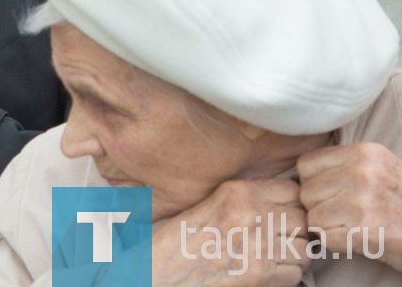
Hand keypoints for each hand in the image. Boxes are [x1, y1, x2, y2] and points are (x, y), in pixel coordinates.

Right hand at [152, 179, 309, 285]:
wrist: (161, 271)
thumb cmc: (179, 240)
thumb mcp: (210, 204)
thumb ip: (244, 201)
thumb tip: (282, 205)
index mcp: (237, 191)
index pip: (292, 190)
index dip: (293, 204)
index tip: (286, 213)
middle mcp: (250, 214)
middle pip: (303, 219)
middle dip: (297, 231)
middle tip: (282, 239)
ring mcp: (257, 245)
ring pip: (305, 249)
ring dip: (295, 256)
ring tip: (275, 257)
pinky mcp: (259, 275)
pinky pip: (295, 274)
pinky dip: (286, 277)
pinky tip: (267, 273)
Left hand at [298, 142, 401, 271]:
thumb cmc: (401, 206)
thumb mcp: (379, 170)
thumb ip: (344, 165)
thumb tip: (301, 175)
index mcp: (365, 153)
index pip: (306, 164)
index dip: (313, 184)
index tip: (331, 195)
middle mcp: (364, 172)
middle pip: (306, 191)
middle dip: (319, 208)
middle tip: (344, 217)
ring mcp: (364, 200)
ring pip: (313, 215)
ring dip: (328, 227)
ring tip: (352, 227)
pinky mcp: (366, 228)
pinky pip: (325, 237)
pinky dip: (336, 244)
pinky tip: (357, 240)